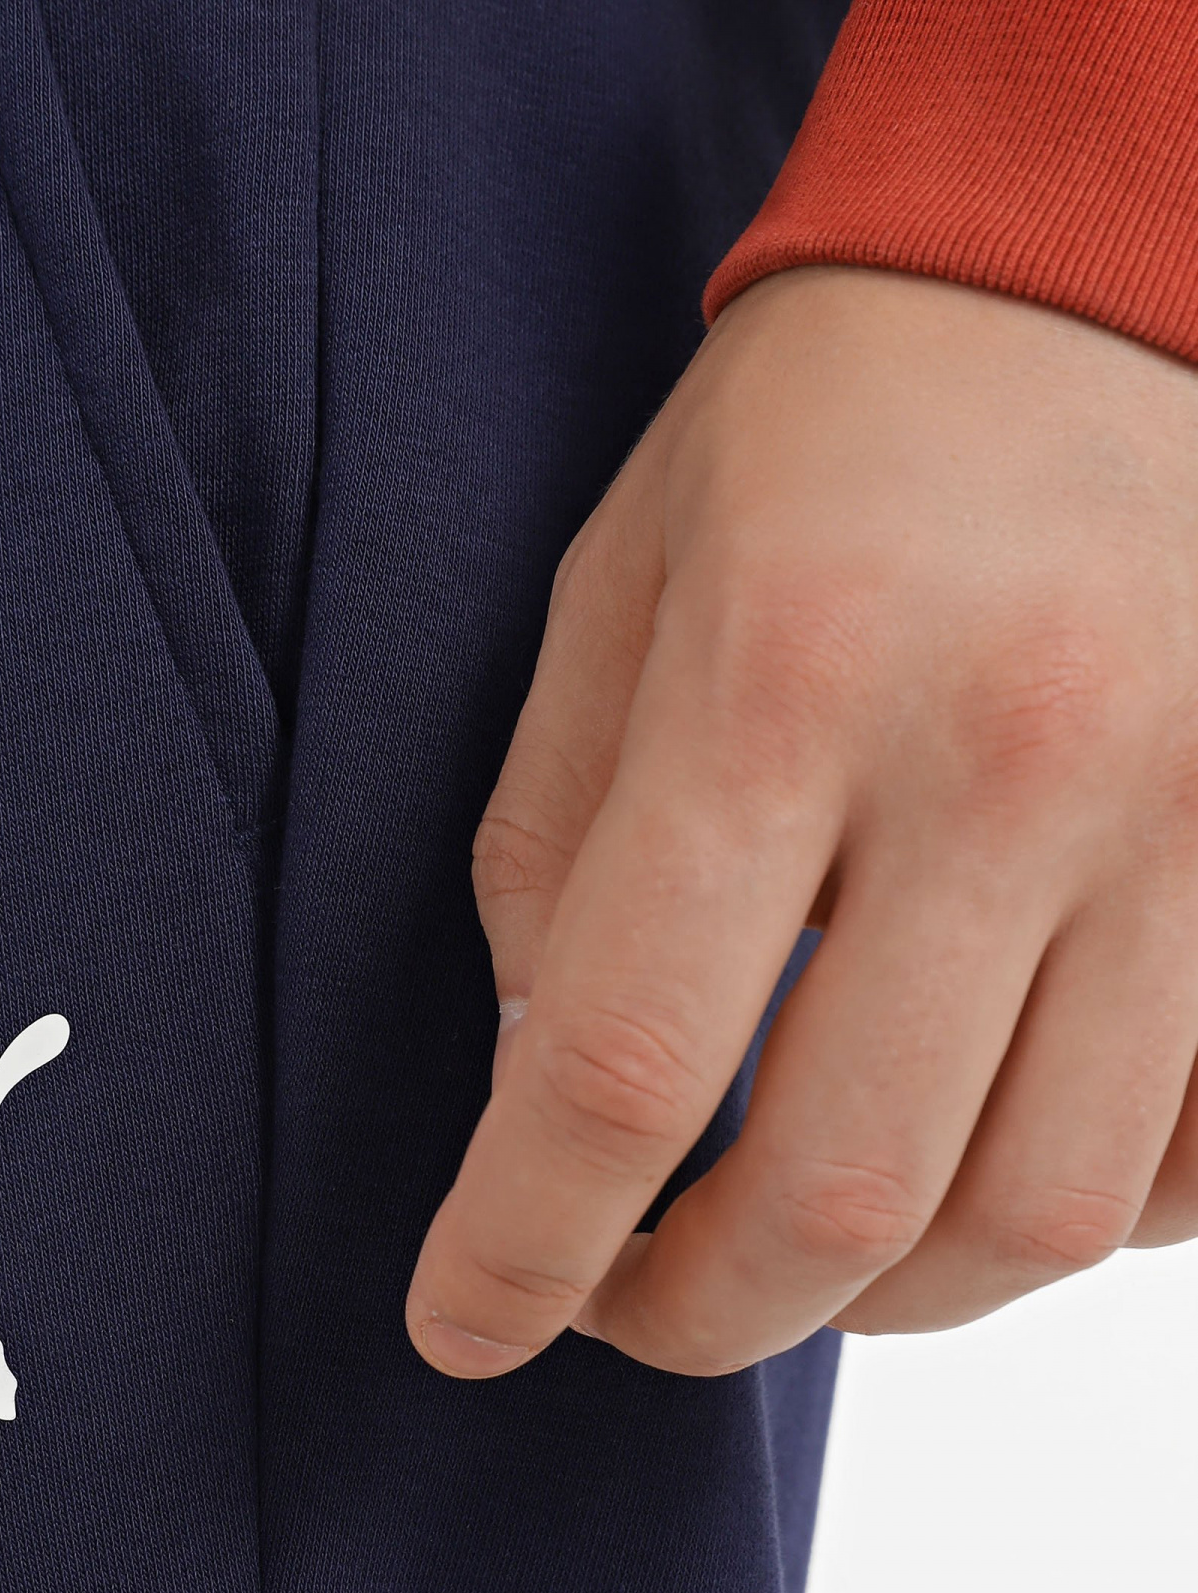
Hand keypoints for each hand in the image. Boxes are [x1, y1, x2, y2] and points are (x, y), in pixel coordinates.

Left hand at [406, 265, 1197, 1380]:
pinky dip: (1061, 1220)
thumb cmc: (817, 432)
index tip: (467, 1325)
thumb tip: (541, 1097)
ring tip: (791, 1252)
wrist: (1096, 267)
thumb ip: (556, 852)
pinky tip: (970, 1158)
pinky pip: (1186, 1161)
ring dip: (883, 1299)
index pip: (620, 1062)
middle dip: (701, 1313)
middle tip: (626, 1305)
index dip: (524, 1243)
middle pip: (845, 1190)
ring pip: (1038, 1220)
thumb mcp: (617, 591)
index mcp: (783, 677)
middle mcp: (1010, 760)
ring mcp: (1193, 818)